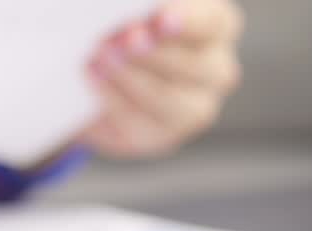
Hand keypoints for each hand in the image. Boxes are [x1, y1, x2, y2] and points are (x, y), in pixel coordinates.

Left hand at [80, 0, 243, 157]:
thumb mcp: (136, 13)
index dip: (188, 21)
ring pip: (169, 99)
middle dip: (153, 52)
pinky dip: (113, 99)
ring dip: (130, 77)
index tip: (161, 19)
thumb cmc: (127, 31)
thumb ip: (140, 10)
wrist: (102, 83)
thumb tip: (133, 17)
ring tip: (100, 56)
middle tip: (119, 40)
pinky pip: (140, 123)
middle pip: (195, 65)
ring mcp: (195, 108)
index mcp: (217, 26)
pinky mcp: (162, 136)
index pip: (211, 23)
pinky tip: (94, 77)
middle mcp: (217, 69)